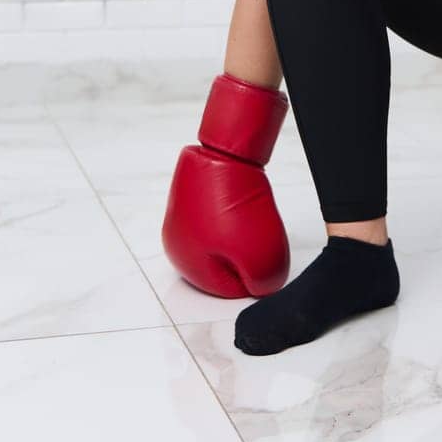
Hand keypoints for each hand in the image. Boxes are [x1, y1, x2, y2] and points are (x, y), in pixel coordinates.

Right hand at [161, 73, 291, 297]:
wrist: (227, 152)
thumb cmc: (237, 208)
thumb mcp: (261, 261)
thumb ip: (262, 284)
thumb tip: (261, 287)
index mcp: (186, 264)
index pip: (230, 288)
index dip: (255, 274)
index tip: (266, 255)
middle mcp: (175, 241)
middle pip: (223, 262)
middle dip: (246, 252)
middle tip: (260, 234)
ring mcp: (181, 215)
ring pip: (223, 237)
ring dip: (242, 231)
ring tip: (252, 216)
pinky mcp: (192, 193)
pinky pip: (218, 214)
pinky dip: (234, 211)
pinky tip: (243, 202)